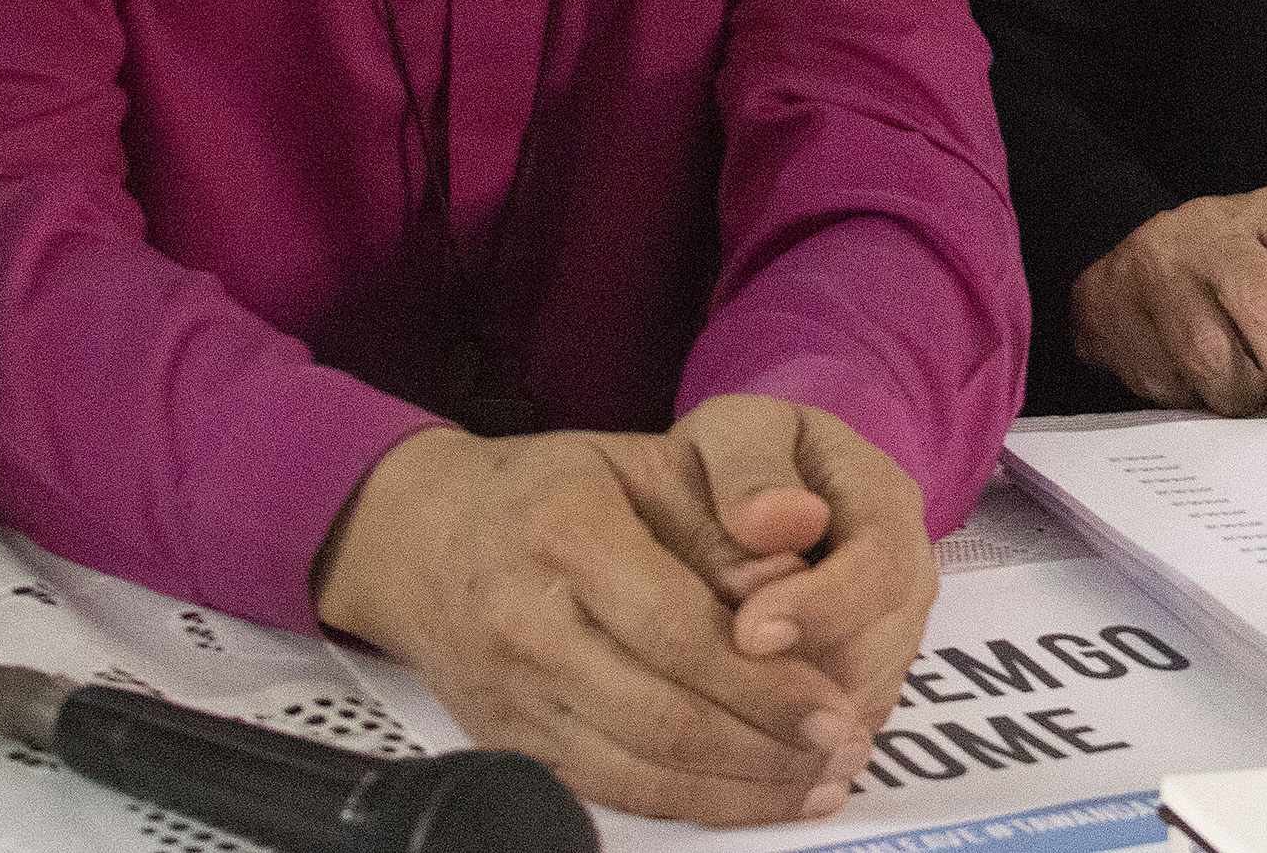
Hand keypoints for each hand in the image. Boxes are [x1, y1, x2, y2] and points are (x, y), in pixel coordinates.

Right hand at [313, 396, 935, 824]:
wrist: (422, 534)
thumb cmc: (555, 488)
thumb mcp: (646, 463)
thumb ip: (724, 524)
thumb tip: (795, 590)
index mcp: (566, 532)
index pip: (679, 630)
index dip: (764, 681)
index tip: (836, 704)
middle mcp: (526, 621)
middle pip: (661, 713)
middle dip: (765, 748)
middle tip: (843, 753)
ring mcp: (509, 695)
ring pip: (634, 771)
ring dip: (736, 790)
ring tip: (816, 786)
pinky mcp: (507, 743)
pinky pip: (605, 790)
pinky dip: (684, 803)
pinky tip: (747, 798)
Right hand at [1072, 187, 1266, 418]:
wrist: (1130, 262)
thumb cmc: (1232, 278)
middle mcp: (1211, 228)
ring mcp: (1154, 263)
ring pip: (1212, 356)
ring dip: (1241, 396)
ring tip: (1245, 391)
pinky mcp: (1107, 303)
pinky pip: (1165, 379)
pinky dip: (1191, 398)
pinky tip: (1192, 380)